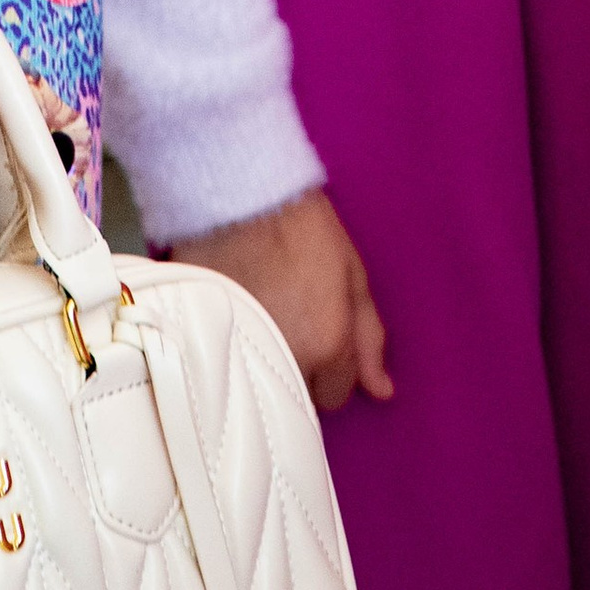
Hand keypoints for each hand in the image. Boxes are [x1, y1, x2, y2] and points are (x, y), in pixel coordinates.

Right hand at [173, 190, 392, 412]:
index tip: (319, 335)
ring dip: (268, 366)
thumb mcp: (352, 273)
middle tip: (291, 324)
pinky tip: (234, 325)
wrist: (239, 193)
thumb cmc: (302, 224)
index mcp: (328, 347)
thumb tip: (383, 392)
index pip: (336, 394)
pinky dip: (233, 355)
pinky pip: (227, 370)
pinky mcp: (207, 342)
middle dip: (300, 370)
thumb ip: (369, 336)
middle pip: (298, 397)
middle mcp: (286, 362)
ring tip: (263, 325)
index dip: (331, 365)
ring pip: (263, 390)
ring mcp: (244, 356)